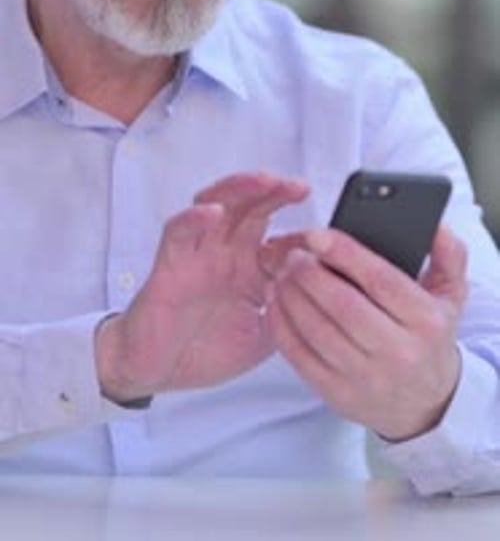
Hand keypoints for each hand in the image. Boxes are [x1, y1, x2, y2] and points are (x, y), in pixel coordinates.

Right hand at [95, 172, 308, 402]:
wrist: (158, 370)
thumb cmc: (206, 349)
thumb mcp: (263, 335)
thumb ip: (289, 311)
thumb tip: (324, 293)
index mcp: (250, 268)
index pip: (281, 241)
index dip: (304, 237)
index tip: (327, 239)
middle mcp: (226, 253)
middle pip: (250, 208)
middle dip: (274, 192)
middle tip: (297, 187)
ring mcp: (198, 254)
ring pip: (217, 205)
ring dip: (239, 190)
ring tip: (263, 183)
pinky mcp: (170, 262)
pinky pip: (179, 232)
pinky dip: (194, 219)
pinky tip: (211, 213)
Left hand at [261, 226, 467, 440]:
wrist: (425, 404)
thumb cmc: (427, 339)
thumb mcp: (450, 296)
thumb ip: (448, 256)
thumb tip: (436, 229)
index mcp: (425, 321)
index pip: (380, 280)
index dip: (344, 253)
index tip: (317, 235)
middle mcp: (398, 352)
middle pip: (342, 305)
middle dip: (308, 273)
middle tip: (293, 254)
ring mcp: (366, 377)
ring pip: (316, 330)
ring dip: (290, 296)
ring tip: (281, 273)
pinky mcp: (338, 394)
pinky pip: (300, 356)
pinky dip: (281, 326)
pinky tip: (276, 302)